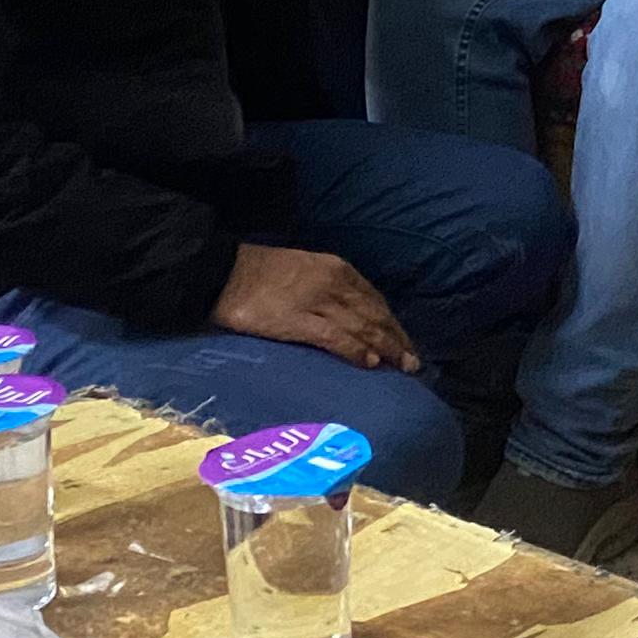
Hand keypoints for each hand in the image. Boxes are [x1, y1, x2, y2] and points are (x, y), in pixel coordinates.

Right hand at [211, 243, 415, 374]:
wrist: (224, 272)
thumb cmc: (261, 274)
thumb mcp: (306, 271)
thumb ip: (330, 290)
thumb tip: (351, 316)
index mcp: (337, 269)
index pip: (375, 300)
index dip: (393, 323)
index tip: (405, 342)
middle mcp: (334, 284)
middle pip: (376, 315)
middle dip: (397, 339)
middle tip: (413, 363)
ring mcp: (318, 301)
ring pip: (363, 327)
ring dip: (387, 349)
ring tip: (402, 367)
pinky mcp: (298, 321)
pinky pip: (336, 338)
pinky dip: (356, 350)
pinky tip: (370, 363)